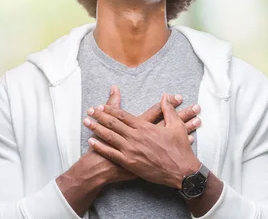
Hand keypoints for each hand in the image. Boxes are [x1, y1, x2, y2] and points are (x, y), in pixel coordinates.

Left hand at [85, 93, 201, 188]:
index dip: (110, 109)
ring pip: (109, 137)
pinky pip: (111, 153)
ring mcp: (131, 150)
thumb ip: (168, 110)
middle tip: (89, 111)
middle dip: (99, 116)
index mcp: (145, 127)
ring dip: (96, 128)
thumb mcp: (177, 126)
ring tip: (87, 122)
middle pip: (113, 124)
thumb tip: (165, 96)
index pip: (123, 115)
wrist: (181, 171)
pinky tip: (92, 141)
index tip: (101, 105)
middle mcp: (136, 137)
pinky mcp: (129, 163)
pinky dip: (100, 146)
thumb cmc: (180, 148)